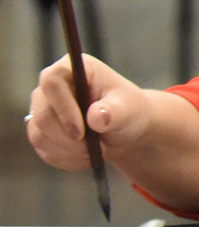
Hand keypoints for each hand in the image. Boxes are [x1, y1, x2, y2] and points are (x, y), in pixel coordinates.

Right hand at [26, 55, 154, 171]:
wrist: (126, 129)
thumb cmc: (129, 110)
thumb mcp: (129, 109)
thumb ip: (115, 111)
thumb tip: (97, 116)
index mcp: (73, 68)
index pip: (52, 81)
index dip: (63, 107)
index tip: (80, 132)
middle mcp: (50, 87)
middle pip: (42, 114)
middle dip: (69, 138)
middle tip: (95, 148)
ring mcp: (42, 109)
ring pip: (40, 136)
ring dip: (70, 151)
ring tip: (97, 149)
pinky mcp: (41, 131)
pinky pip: (45, 150)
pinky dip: (67, 158)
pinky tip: (87, 154)